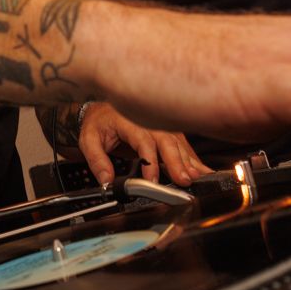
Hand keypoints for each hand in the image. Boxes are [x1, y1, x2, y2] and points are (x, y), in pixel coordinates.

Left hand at [79, 102, 212, 186]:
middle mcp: (150, 122)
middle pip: (167, 142)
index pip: (144, 142)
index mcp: (130, 121)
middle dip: (177, 162)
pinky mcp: (168, 133)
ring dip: (189, 162)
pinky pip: (183, 147)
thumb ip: (97, 161)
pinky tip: (201, 171)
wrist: (104, 108)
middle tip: (183, 180)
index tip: (152, 180)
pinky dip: (192, 159)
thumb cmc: (99, 122)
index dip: (150, 162)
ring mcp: (162, 126)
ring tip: (196, 177)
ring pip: (179, 144)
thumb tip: (106, 181)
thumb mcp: (89, 139)